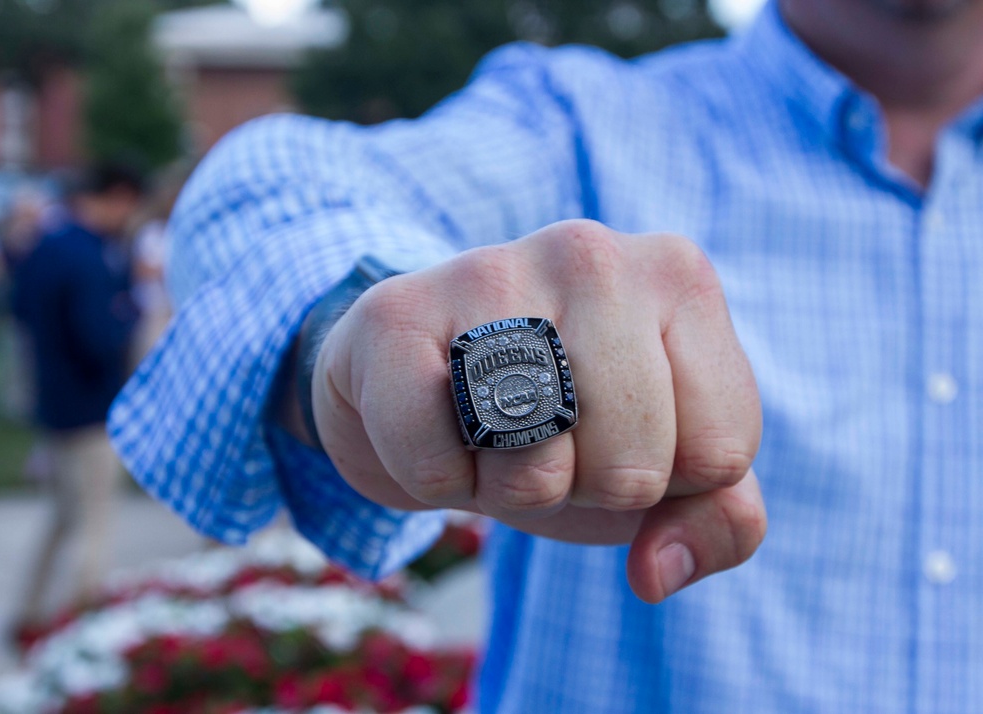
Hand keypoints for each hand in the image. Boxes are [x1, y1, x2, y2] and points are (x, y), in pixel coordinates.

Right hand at [312, 219, 764, 602]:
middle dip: (584, 486)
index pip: (720, 452)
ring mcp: (488, 270)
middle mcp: (592, 254)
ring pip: (538, 466)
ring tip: (491, 433)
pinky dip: (434, 482)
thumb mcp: (662, 466)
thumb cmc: (558, 418)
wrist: (424, 377)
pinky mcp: (394, 312)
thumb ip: (718, 518)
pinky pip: (436, 467)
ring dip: (509, 489)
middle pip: (633, 467)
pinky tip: (432, 425)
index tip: (618, 435)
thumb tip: (657, 573)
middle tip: (545, 438)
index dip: (666, 481)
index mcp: (678, 277)